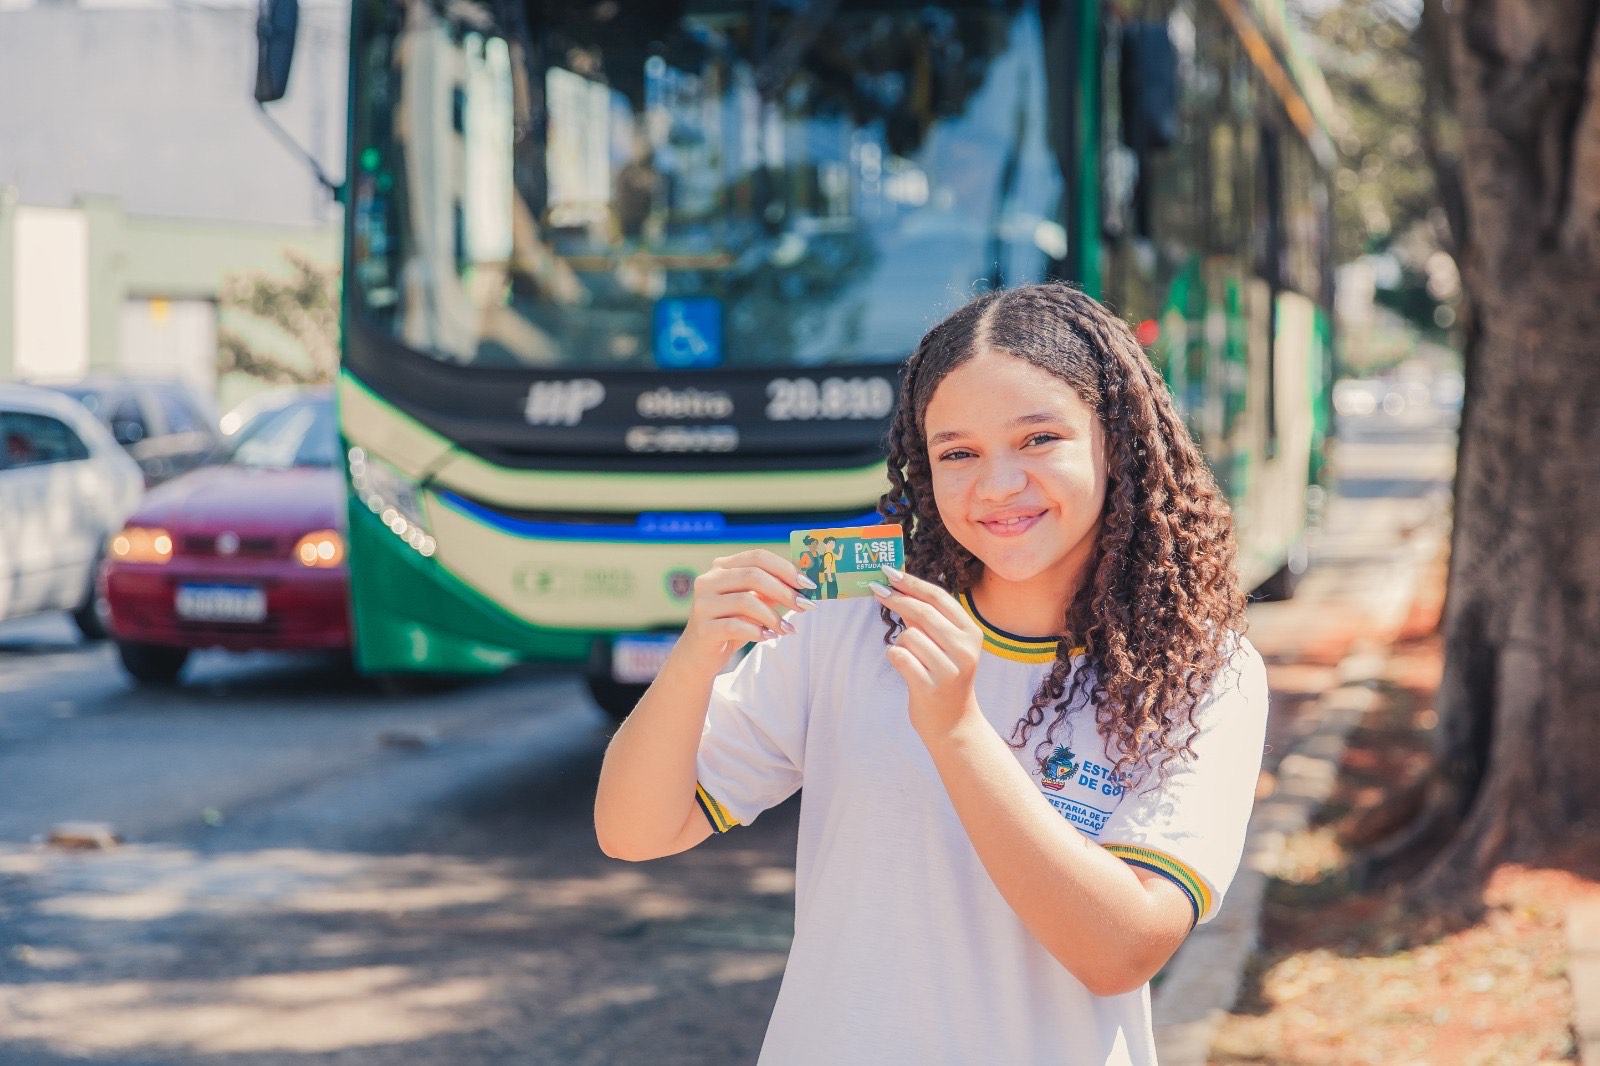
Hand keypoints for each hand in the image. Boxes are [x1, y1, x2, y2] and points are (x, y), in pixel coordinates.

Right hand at [675, 549, 816, 674]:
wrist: (700, 655)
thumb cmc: (731, 625)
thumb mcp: (754, 603)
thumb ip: (772, 590)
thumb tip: (804, 583)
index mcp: (722, 567)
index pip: (757, 557)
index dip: (785, 568)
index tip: (808, 584)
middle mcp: (709, 580)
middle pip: (753, 575)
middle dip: (784, 591)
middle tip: (804, 606)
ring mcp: (703, 604)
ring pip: (746, 601)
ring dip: (773, 616)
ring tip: (787, 629)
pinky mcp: (703, 628)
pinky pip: (735, 625)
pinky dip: (757, 631)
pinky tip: (768, 636)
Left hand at [874, 566, 984, 741]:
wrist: (953, 724)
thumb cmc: (945, 677)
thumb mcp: (947, 645)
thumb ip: (929, 619)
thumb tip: (898, 587)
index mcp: (972, 634)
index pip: (939, 598)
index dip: (912, 582)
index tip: (889, 572)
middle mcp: (965, 650)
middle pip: (923, 613)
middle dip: (897, 599)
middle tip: (877, 591)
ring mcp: (949, 670)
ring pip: (908, 636)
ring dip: (901, 643)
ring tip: (912, 659)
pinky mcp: (931, 688)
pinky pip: (899, 657)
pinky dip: (895, 657)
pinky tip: (906, 668)